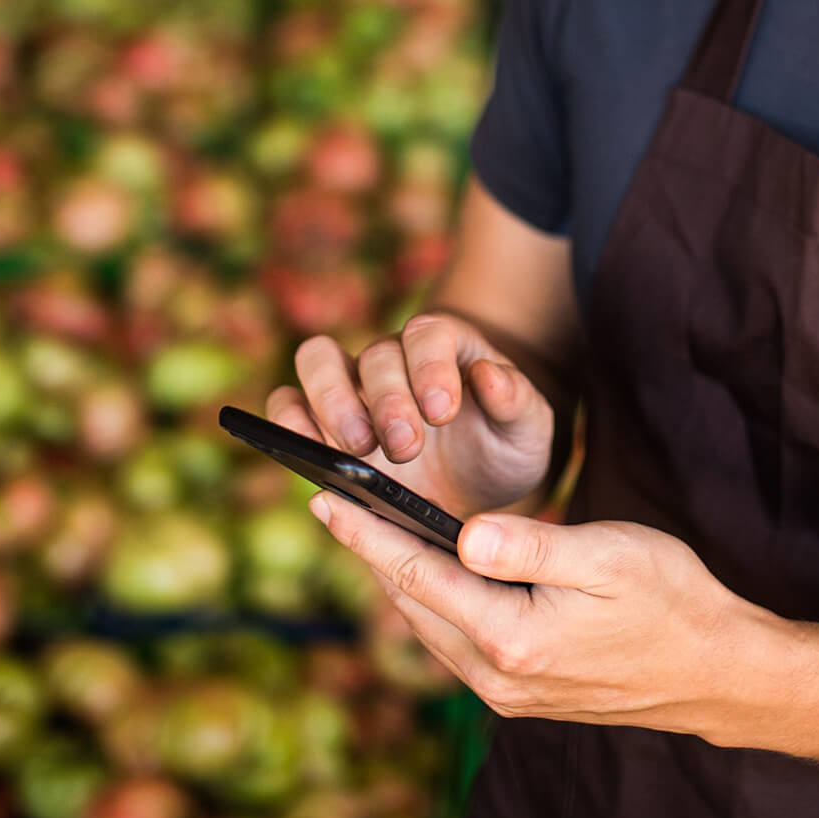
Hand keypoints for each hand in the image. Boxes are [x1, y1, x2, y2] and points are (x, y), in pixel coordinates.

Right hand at [270, 312, 553, 516]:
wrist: (475, 483)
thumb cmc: (503, 446)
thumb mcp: (530, 431)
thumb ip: (518, 402)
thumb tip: (490, 374)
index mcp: (445, 348)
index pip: (428, 334)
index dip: (430, 367)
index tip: (443, 412)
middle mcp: (392, 359)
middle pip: (373, 354)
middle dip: (387, 401)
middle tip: (405, 448)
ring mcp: (349, 386)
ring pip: (317, 361)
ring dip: (331, 402)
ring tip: (356, 450)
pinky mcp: (319, 421)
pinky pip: (288, 403)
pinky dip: (289, 421)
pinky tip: (309, 454)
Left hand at [307, 490, 780, 736]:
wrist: (720, 673)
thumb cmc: (672, 602)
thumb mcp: (605, 556)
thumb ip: (528, 545)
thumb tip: (461, 531)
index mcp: (510, 638)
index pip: (414, 574)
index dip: (365, 533)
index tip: (324, 497)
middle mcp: (496, 677)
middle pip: (410, 603)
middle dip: (369, 552)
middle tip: (332, 504)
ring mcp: (505, 693)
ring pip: (428, 625)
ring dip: (397, 579)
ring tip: (366, 533)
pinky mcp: (519, 695)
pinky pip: (454, 642)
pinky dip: (431, 602)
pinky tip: (426, 574)